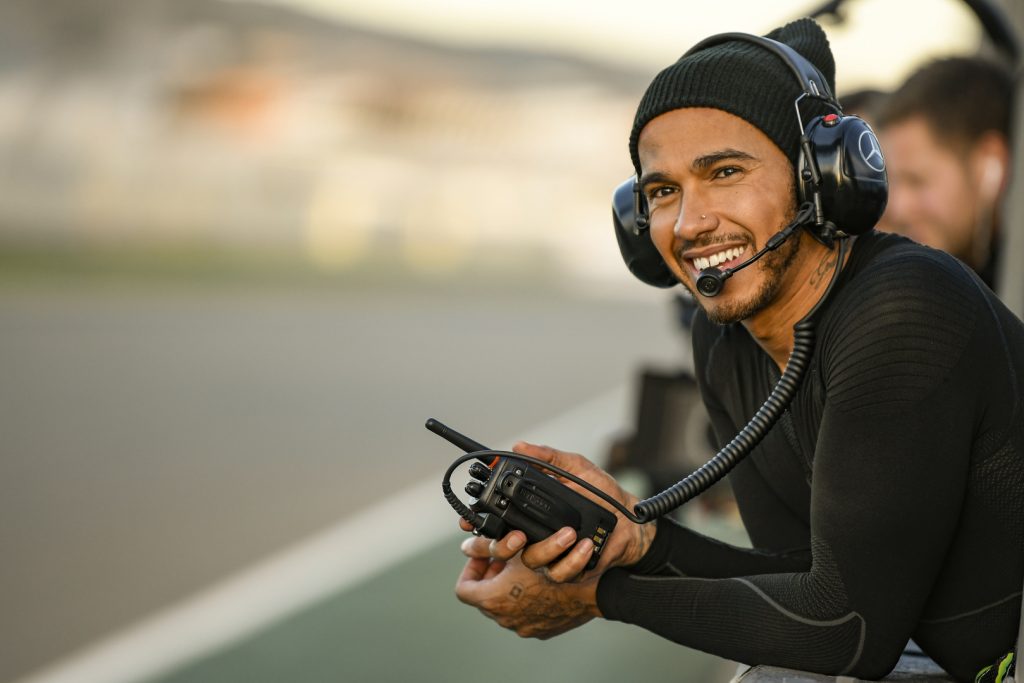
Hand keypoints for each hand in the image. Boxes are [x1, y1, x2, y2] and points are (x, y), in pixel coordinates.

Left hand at [454, 548, 598, 638]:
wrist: (588, 592)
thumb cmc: (554, 568)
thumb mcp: (519, 549)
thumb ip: (493, 546)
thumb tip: (474, 542)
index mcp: (492, 599)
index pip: (463, 589)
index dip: (470, 571)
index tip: (481, 560)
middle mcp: (503, 617)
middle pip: (485, 597)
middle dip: (492, 577)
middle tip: (504, 561)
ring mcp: (521, 626)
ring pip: (505, 606)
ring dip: (510, 589)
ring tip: (523, 571)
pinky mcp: (539, 630)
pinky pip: (525, 614)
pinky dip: (527, 600)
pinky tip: (540, 585)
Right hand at [457, 441, 656, 577]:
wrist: (632, 521)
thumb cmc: (603, 495)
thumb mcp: (576, 467)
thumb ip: (549, 457)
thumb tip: (520, 446)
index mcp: (533, 512)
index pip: (498, 519)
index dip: (479, 522)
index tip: (470, 521)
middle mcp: (537, 535)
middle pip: (504, 547)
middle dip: (502, 545)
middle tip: (517, 536)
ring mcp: (552, 554)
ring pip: (533, 560)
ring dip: (550, 548)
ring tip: (570, 533)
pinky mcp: (570, 569)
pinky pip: (561, 572)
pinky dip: (572, 560)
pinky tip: (584, 545)